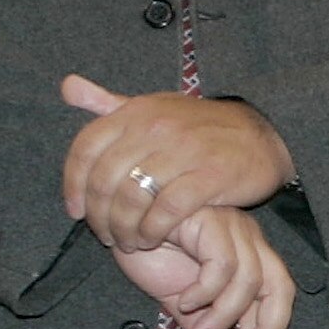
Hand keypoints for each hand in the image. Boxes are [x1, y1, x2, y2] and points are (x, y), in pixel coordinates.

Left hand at [62, 76, 293, 250]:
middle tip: (105, 236)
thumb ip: (109, 103)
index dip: (73, 184)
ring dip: (123, 228)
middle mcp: (155, 127)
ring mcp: (183, 151)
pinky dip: (153, 230)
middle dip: (99, 216)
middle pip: (105, 179)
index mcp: (136, 111)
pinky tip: (152, 239)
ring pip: (132, 198)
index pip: (86, 148)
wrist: (262, 133)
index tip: (76, 211)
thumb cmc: (201, 127)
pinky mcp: (209, 176)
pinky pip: (166, 210)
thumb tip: (67, 86)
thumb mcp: (154, 106)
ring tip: (128, 242)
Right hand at [110, 204, 294, 328]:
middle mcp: (247, 238)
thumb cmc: (150, 253)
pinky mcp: (210, 220)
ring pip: (249, 280)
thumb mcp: (181, 300)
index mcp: (247, 255)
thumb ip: (204, 326)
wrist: (118, 224)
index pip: (278, 294)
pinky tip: (184, 301)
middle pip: (278, 285)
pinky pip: (223, 265)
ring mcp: (231, 226)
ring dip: (223, 315)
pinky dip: (205, 292)